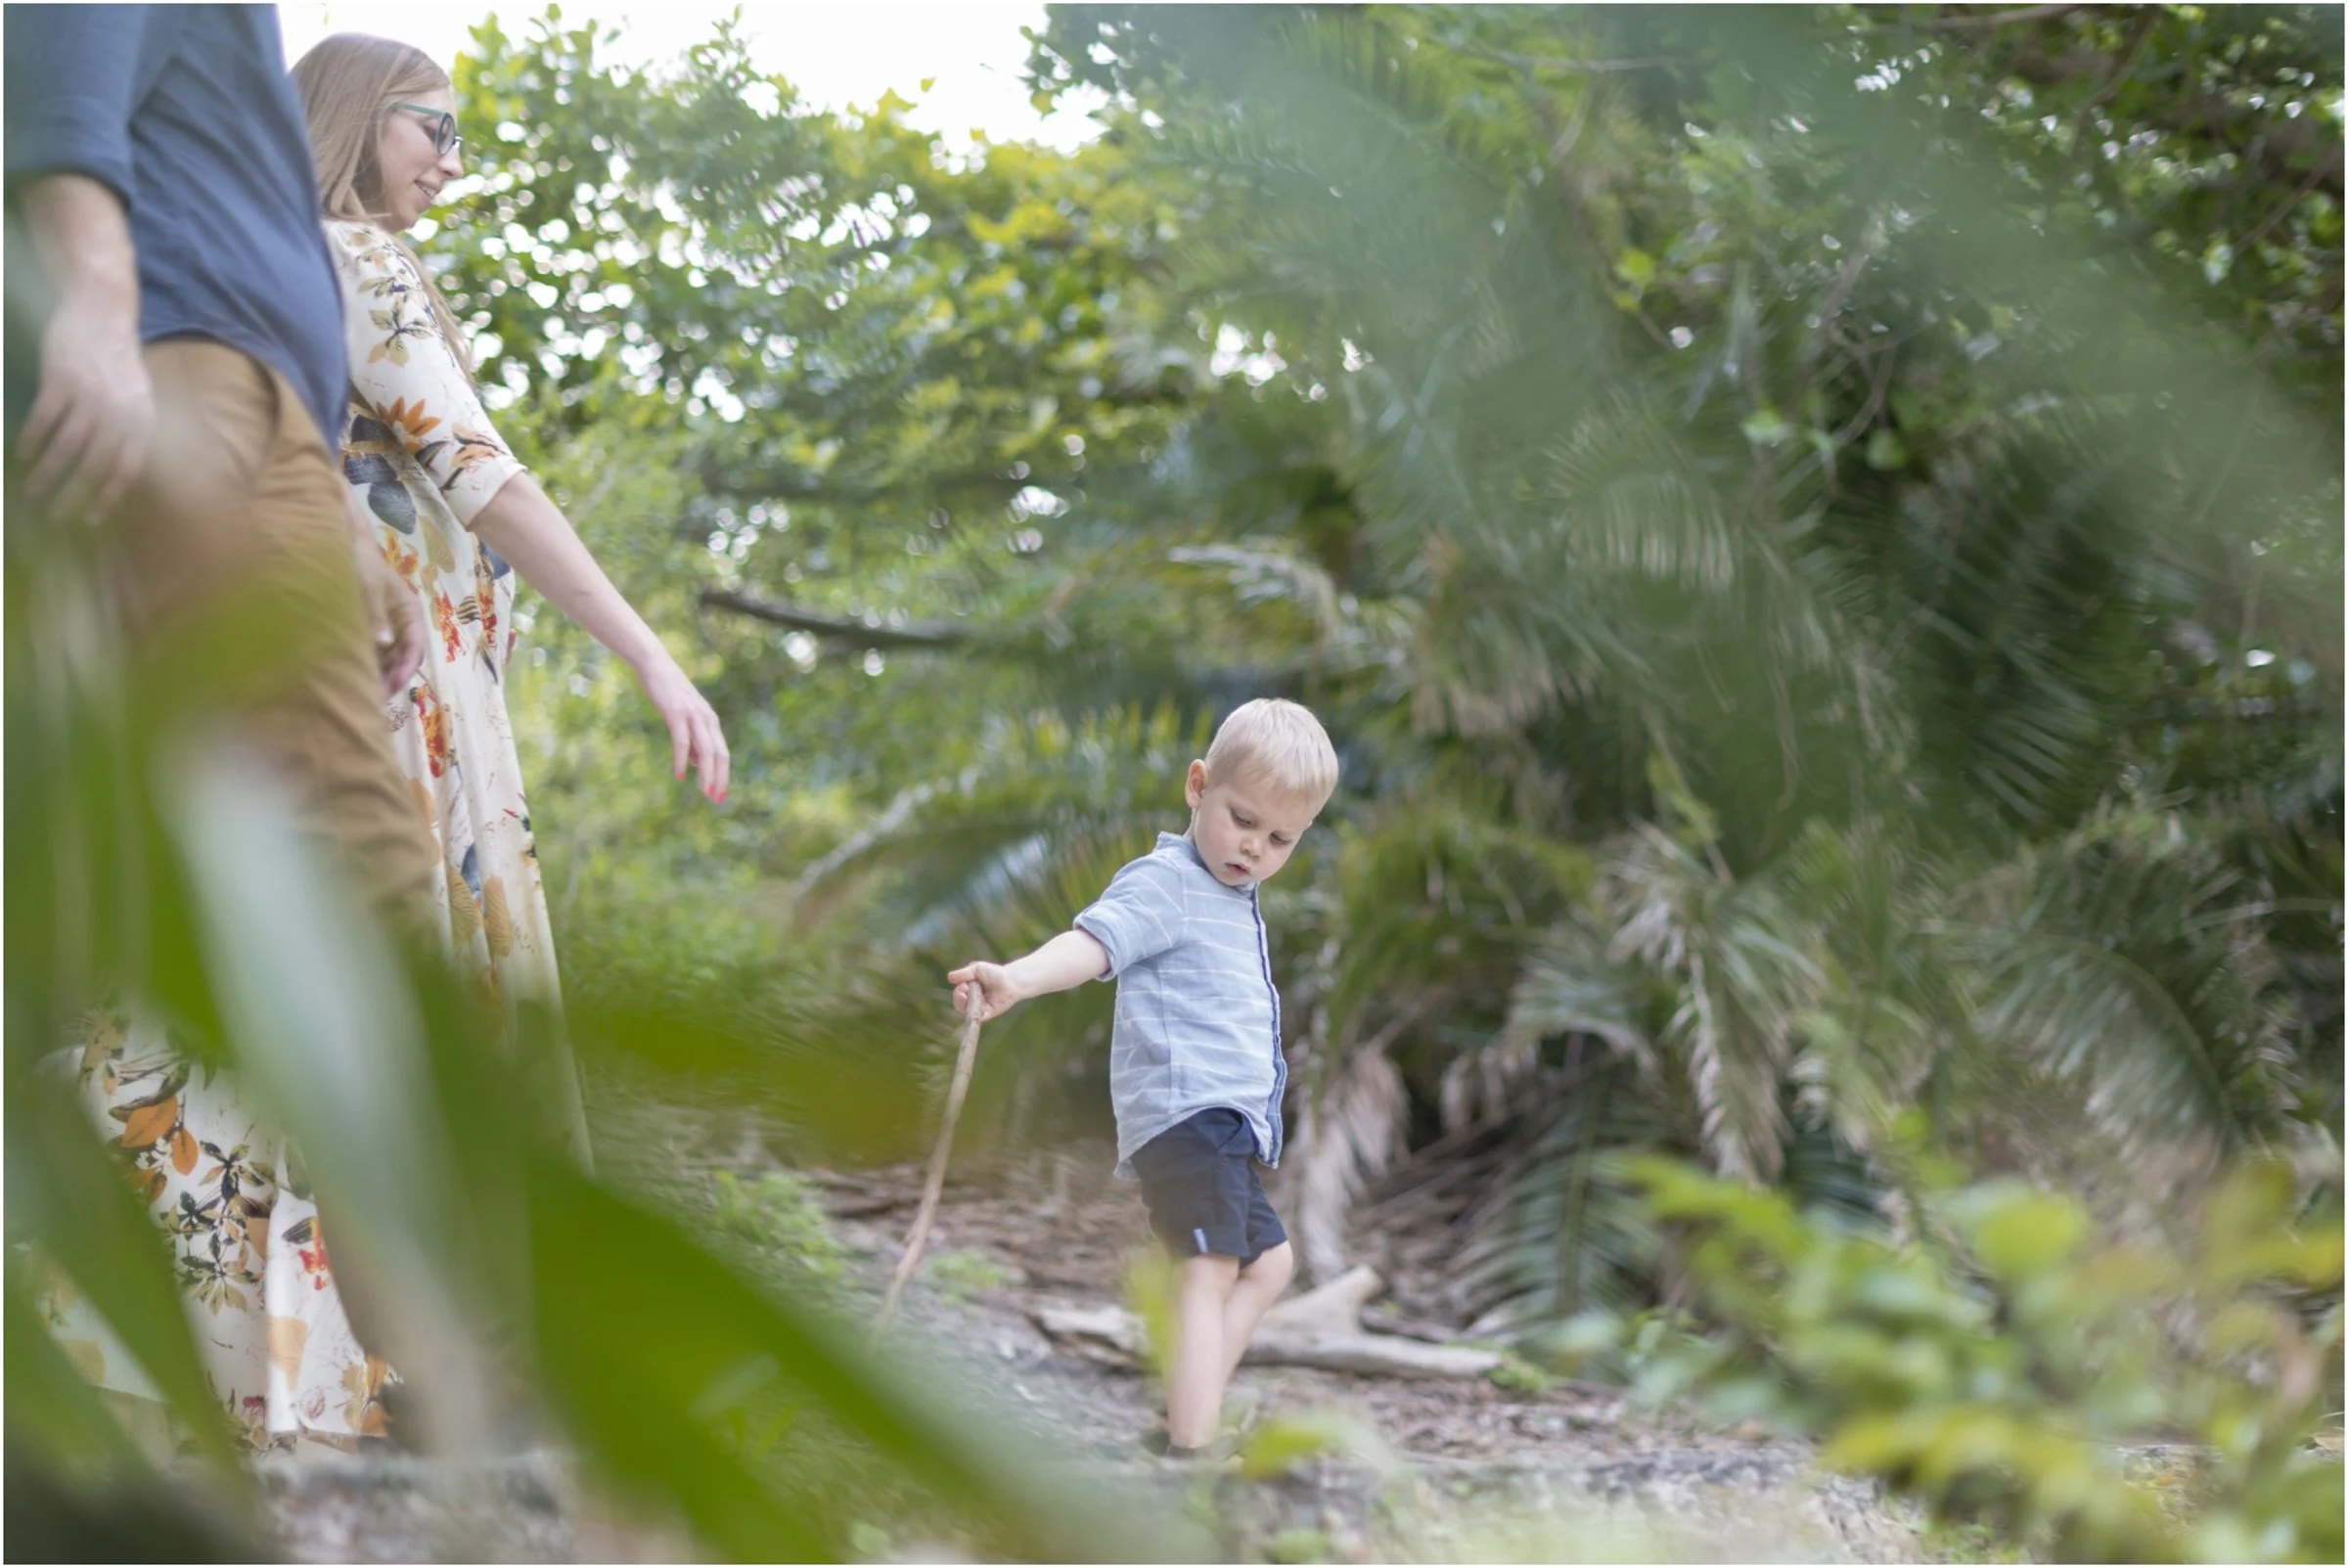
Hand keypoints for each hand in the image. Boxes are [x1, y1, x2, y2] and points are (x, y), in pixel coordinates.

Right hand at [21, 297, 152, 521]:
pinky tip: (23, 455)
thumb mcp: (138, 398)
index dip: (107, 496)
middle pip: (93, 465)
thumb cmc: (118, 361)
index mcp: (141, 419)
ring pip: (65, 447)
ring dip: (47, 474)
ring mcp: (90, 396)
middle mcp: (119, 412)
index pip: (127, 468)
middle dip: (72, 494)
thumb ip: (131, 430)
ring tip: (31, 491)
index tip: (89, 519)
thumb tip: (120, 471)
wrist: (102, 313)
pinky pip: (44, 419)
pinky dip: (32, 440)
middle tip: (53, 515)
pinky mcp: (61, 380)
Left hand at [343, 490, 424, 697]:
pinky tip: (351, 679)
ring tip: (362, 695)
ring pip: (385, 659)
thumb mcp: (368, 586)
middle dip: (391, 678)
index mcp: (408, 612)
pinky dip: (363, 666)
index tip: (392, 685)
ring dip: (377, 676)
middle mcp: (398, 623)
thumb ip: (376, 616)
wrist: (338, 540)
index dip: (405, 667)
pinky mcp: (362, 629)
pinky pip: (368, 653)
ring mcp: (380, 627)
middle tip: (374, 698)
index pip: (415, 646)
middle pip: (401, 657)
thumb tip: (384, 645)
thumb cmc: (359, 561)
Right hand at [634, 652, 729, 802]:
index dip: (723, 775)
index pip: (722, 753)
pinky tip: (680, 775)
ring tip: (704, 792)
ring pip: (706, 750)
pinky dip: (683, 760)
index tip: (720, 795)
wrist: (654, 664)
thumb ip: (694, 739)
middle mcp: (706, 718)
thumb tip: (700, 764)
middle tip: (715, 799)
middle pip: (719, 754)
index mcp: (710, 720)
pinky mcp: (676, 713)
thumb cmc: (668, 692)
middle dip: (719, 779)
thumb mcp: (685, 717)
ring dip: (706, 774)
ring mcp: (693, 715)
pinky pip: (682, 741)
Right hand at [947, 961, 1020, 1021]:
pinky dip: (974, 1015)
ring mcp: (980, 1008)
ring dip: (964, 1005)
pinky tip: (974, 1008)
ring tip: (966, 997)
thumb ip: (963, 973)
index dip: (958, 992)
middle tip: (963, 992)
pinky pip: (978, 1018)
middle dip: (958, 999)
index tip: (963, 985)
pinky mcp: (988, 1014)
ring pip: (967, 1012)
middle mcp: (973, 1000)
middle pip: (960, 1004)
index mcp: (969, 990)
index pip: (958, 995)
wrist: (1010, 979)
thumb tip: (949, 977)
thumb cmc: (995, 972)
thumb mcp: (976, 969)